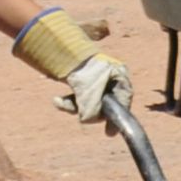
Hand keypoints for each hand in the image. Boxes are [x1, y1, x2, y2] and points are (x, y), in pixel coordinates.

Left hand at [13, 8, 131, 125]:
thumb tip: (87, 120)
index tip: (110, 134)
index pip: (124, 100)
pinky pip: (81, 97)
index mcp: (120, 75)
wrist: (60, 46)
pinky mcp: (84, 80)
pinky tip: (57, 100)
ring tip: (60, 101)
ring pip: (90, 102)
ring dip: (75, 107)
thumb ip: (91, 110)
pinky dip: (69, 101)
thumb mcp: (88, 93)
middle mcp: (112, 76)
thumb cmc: (80, 70)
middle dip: (88, 111)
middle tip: (77, 113)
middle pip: (105, 104)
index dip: (117, 119)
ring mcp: (98, 77)